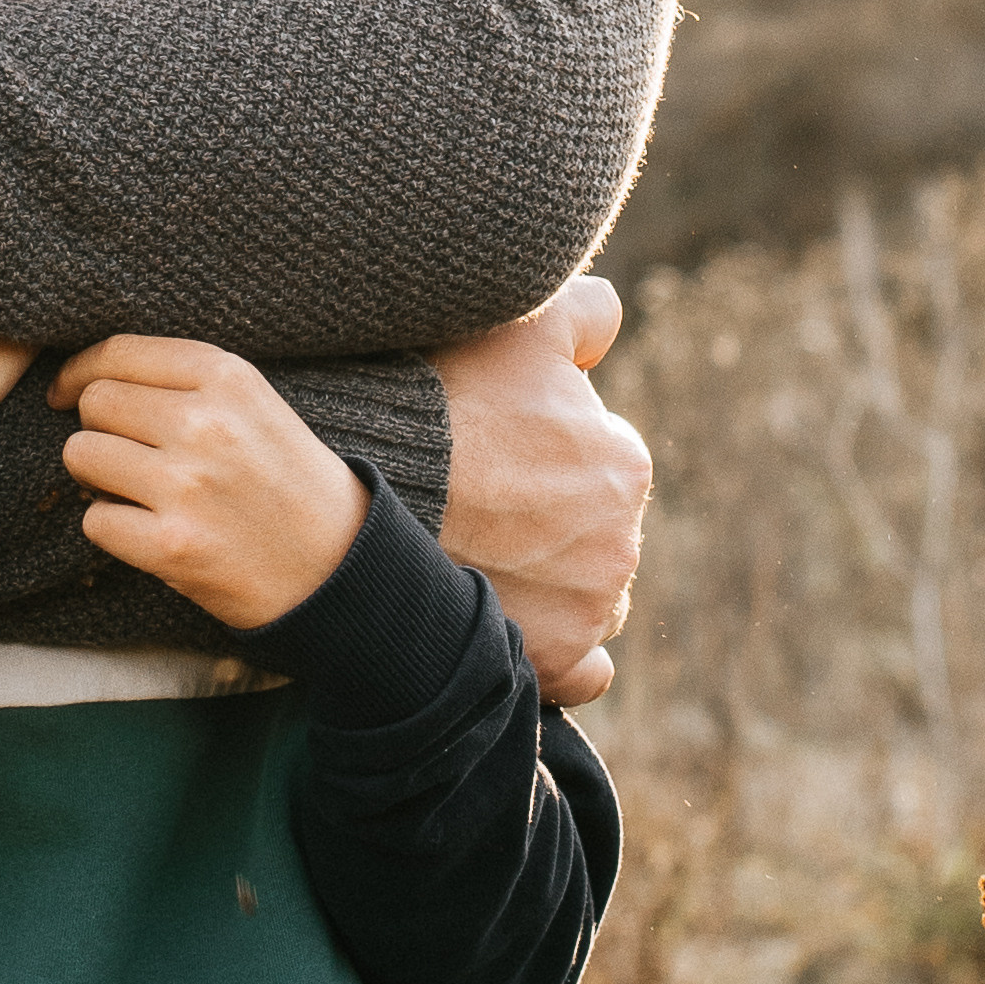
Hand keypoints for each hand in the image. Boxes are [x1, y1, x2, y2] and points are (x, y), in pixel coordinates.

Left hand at [45, 337, 367, 630]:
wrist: (338, 565)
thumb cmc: (286, 480)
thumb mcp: (253, 404)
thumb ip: (183, 382)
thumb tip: (86, 377)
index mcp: (227, 376)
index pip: (119, 353)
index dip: (79, 372)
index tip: (67, 392)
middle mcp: (203, 423)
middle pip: (95, 403)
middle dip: (99, 428)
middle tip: (128, 454)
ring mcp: (185, 485)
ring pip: (81, 455)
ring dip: (98, 477)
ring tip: (139, 491)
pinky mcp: (171, 545)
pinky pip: (94, 520)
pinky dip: (112, 528)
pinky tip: (150, 530)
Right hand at [435, 276, 648, 706]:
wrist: (360, 487)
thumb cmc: (436, 400)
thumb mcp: (520, 324)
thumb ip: (586, 312)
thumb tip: (606, 327)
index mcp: (623, 466)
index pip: (597, 458)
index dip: (544, 450)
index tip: (491, 450)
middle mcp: (620, 547)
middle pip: (590, 530)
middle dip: (547, 518)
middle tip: (473, 502)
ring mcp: (582, 613)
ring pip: (585, 596)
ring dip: (550, 582)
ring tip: (479, 556)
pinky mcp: (544, 663)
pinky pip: (581, 671)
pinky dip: (559, 652)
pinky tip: (520, 625)